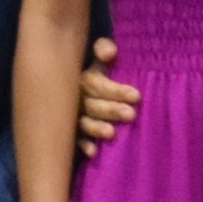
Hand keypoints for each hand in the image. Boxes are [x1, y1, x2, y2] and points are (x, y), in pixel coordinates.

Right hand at [76, 37, 140, 162]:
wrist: (65, 82)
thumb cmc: (95, 71)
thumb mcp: (98, 58)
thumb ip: (103, 49)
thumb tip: (109, 52)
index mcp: (82, 78)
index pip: (97, 84)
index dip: (116, 91)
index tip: (137, 96)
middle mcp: (75, 98)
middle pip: (92, 105)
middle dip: (111, 110)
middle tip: (131, 115)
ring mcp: (71, 115)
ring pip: (83, 122)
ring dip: (96, 128)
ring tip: (112, 134)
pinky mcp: (70, 130)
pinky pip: (74, 139)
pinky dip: (83, 145)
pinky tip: (93, 152)